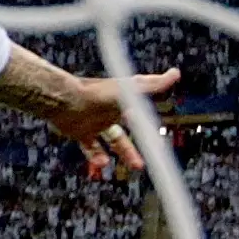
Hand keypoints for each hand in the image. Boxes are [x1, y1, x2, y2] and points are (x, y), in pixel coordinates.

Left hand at [47, 66, 178, 178]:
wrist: (63, 100)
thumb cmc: (95, 93)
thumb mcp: (129, 90)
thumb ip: (152, 84)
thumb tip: (175, 73)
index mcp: (122, 103)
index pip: (141, 114)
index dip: (150, 125)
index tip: (160, 136)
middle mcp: (109, 113)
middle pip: (128, 132)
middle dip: (139, 144)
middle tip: (151, 158)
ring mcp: (95, 123)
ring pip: (113, 141)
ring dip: (124, 154)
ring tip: (138, 165)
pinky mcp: (81, 132)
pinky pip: (91, 148)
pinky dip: (97, 157)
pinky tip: (103, 164)